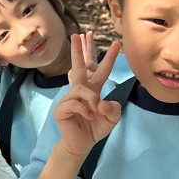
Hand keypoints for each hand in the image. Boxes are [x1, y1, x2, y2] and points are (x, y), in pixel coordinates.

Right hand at [54, 32, 122, 156]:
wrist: (82, 144)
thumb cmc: (96, 128)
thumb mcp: (112, 118)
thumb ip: (113, 108)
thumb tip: (100, 102)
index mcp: (92, 89)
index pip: (100, 70)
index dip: (108, 57)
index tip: (117, 43)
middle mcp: (80, 90)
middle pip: (78, 66)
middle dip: (77, 50)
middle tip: (76, 34)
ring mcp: (69, 98)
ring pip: (81, 88)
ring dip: (92, 99)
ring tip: (95, 110)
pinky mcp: (62, 108)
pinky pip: (75, 103)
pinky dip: (85, 110)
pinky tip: (86, 117)